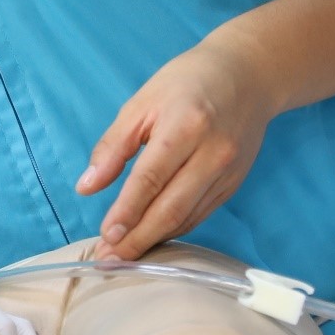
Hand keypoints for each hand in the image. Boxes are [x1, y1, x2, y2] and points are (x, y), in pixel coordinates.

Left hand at [77, 39, 278, 260]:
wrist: (248, 75)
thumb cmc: (187, 83)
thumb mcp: (142, 103)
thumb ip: (113, 146)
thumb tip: (86, 187)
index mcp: (185, 126)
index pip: (151, 179)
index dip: (127, 211)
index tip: (106, 236)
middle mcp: (212, 153)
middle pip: (172, 207)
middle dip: (138, 238)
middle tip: (110, 259)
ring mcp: (227, 172)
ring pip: (188, 217)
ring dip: (154, 240)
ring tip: (124, 256)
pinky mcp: (234, 183)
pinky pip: (200, 214)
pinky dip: (174, 229)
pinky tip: (152, 237)